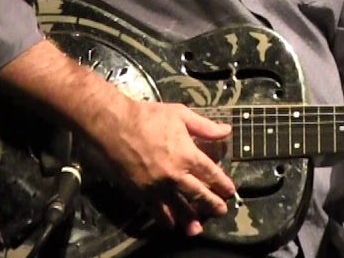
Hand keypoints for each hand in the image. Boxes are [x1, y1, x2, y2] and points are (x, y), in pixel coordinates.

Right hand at [92, 99, 235, 235]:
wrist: (113, 126)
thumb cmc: (147, 117)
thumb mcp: (180, 115)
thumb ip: (204, 126)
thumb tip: (226, 131)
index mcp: (187, 155)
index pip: (211, 174)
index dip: (222, 184)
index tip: (229, 191)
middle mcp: (175, 175)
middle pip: (198, 194)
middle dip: (212, 204)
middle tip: (220, 211)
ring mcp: (157, 186)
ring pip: (178, 207)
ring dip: (190, 218)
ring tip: (197, 228)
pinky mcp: (141, 192)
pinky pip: (155, 210)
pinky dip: (164, 218)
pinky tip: (170, 224)